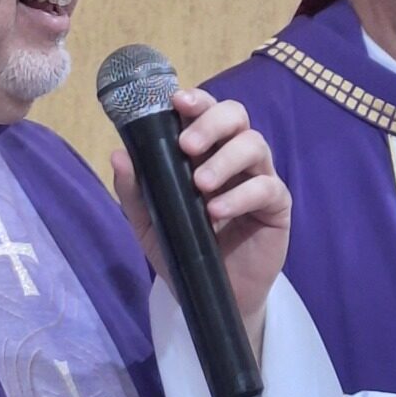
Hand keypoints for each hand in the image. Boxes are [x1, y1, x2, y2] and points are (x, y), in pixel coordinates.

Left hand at [112, 89, 290, 353]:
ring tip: (200, 184)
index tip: (176, 102)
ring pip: (254, 144)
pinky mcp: (276, 205)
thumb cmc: (183, 249)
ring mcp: (259, 178)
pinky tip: (217, 211)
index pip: (205, 111)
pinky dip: (239, 195)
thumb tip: (118, 155)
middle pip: (236, 115)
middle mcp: (234, 156)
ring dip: (225, 159)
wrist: (212, 296)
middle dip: (211, 122)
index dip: (195, 100)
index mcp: (204, 151)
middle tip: (186, 145)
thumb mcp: (150, 224)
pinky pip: (266, 187)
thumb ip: (136, 191)